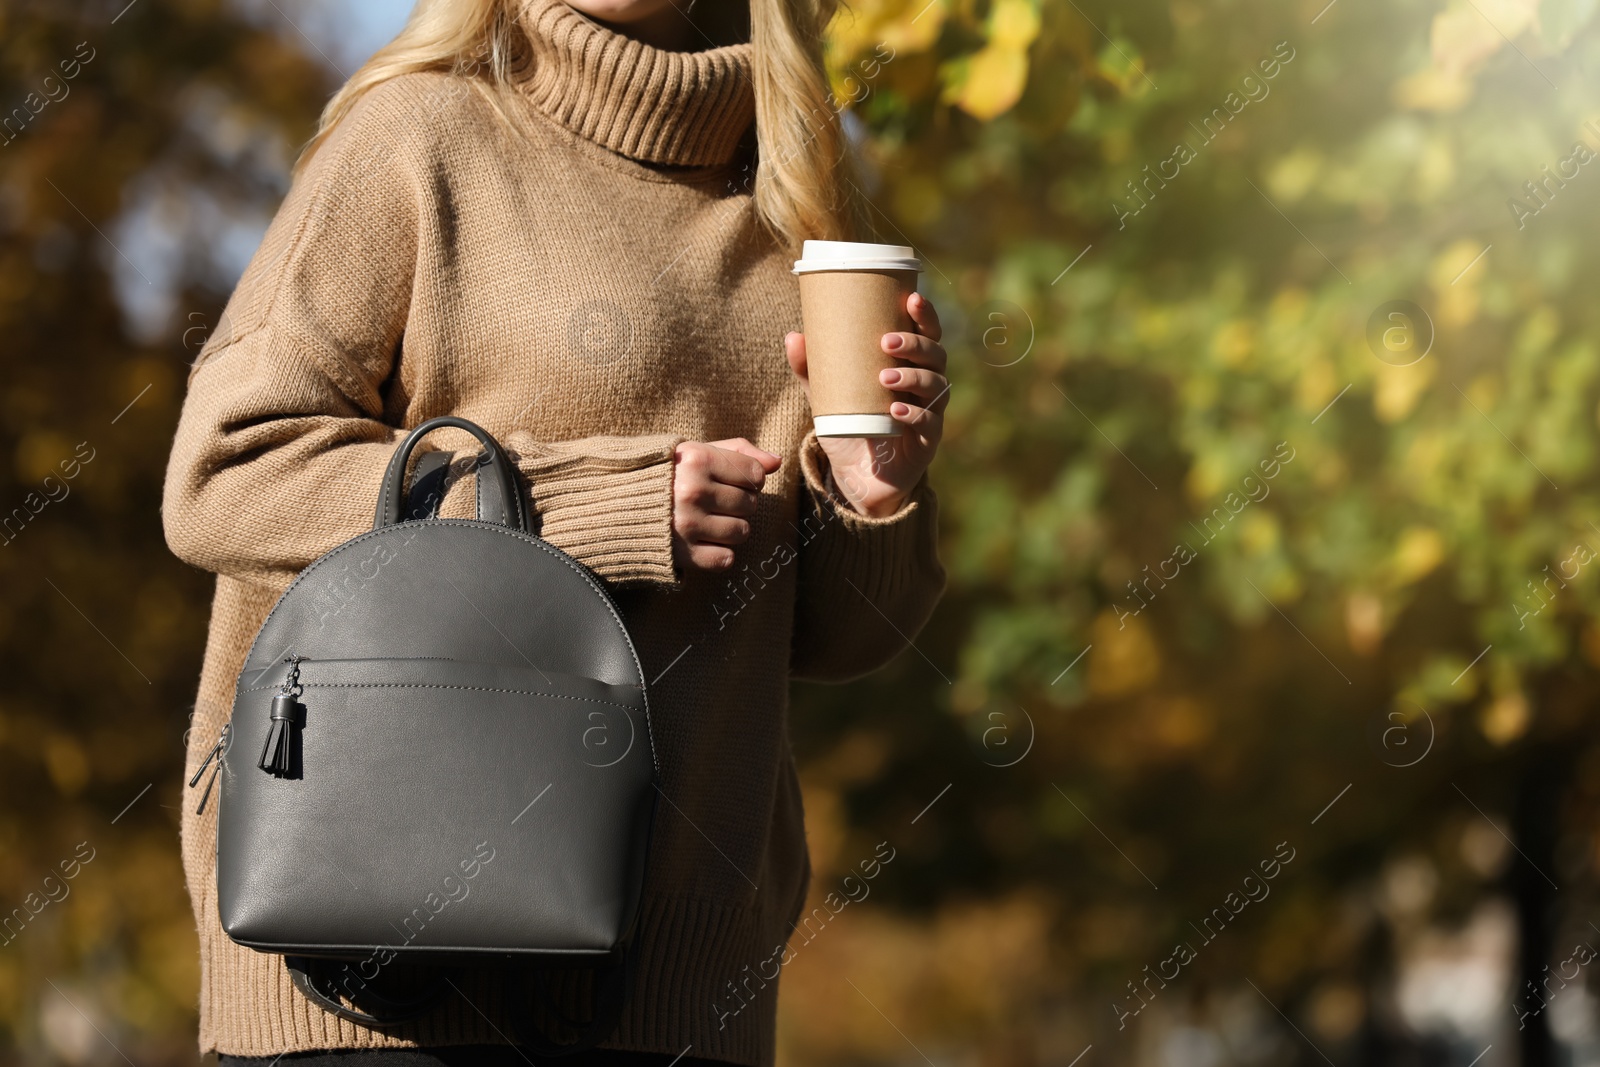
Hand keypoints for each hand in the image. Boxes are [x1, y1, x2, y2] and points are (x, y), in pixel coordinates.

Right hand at [671, 438, 781, 571]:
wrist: (614, 506)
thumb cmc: (665, 475)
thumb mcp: (696, 452)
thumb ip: (738, 451)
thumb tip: (776, 462)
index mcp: (696, 459)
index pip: (755, 474)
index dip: (748, 478)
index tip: (729, 481)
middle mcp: (692, 491)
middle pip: (750, 503)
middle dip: (738, 503)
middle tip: (714, 502)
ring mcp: (687, 524)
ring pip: (742, 531)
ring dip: (731, 528)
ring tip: (708, 520)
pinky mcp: (683, 553)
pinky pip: (726, 559)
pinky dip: (719, 553)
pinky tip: (703, 541)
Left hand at [785, 291, 947, 517]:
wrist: (858, 477)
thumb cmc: (850, 427)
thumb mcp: (826, 396)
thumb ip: (811, 369)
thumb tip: (793, 335)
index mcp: (910, 366)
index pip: (928, 334)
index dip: (925, 315)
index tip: (912, 298)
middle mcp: (926, 386)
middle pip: (936, 355)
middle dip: (916, 343)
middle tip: (885, 341)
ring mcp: (931, 413)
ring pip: (936, 386)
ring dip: (913, 376)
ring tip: (885, 376)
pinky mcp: (928, 442)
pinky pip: (930, 423)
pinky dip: (914, 413)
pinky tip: (896, 410)